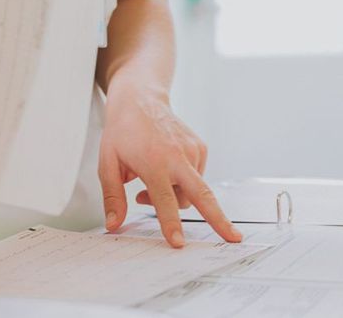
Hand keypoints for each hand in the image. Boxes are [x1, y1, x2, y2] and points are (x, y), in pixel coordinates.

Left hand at [99, 74, 240, 247]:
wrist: (140, 100)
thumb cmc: (122, 132)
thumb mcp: (108, 163)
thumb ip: (113, 197)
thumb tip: (114, 225)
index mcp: (154, 162)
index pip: (164, 200)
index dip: (170, 223)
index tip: (178, 242)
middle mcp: (178, 156)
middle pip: (202, 195)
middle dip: (219, 219)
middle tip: (233, 238)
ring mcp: (192, 151)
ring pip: (191, 191)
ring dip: (174, 197)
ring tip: (149, 184)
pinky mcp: (200, 148)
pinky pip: (195, 177)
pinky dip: (182, 182)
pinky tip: (165, 170)